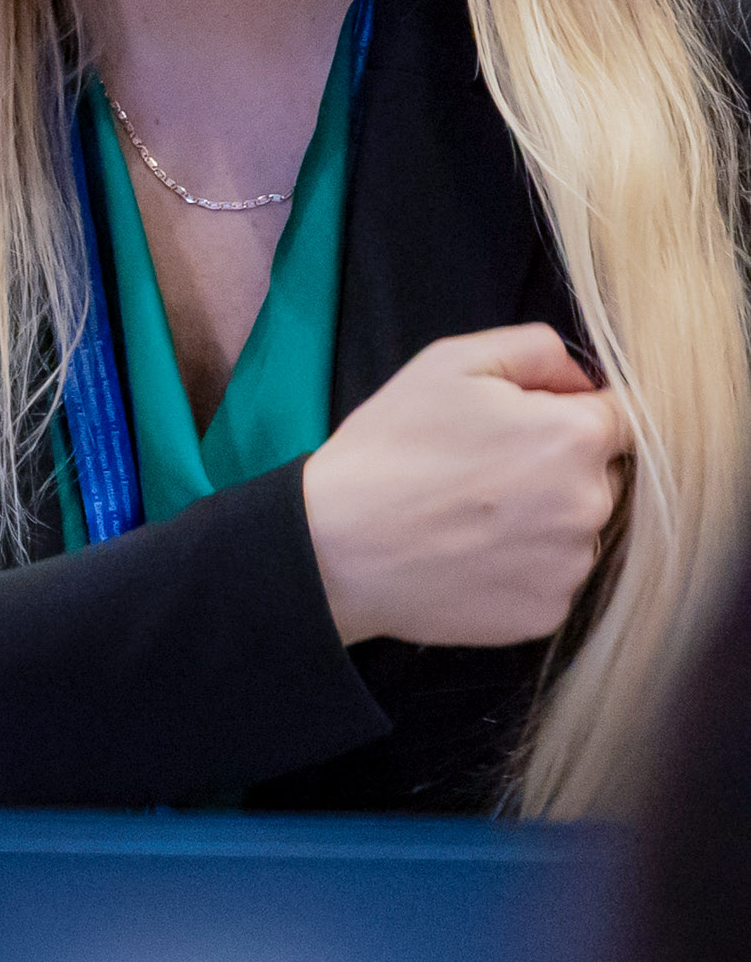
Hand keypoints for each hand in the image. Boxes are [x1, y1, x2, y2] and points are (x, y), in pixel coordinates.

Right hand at [298, 324, 629, 648]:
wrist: (333, 547)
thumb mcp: (446, 364)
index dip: (580, 416)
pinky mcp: (548, 611)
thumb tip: (586, 379)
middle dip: (560, 469)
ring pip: (579, 531)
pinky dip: (521, 569)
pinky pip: (553, 580)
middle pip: (604, 476)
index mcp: (574, 435)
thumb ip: (535, 350)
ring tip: (470, 519)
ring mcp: (572, 565)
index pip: (627, 417)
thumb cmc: (386, 450)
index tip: (537, 428)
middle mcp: (590, 503)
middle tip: (486, 474)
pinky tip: (470, 557)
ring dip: (544, 522)